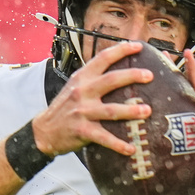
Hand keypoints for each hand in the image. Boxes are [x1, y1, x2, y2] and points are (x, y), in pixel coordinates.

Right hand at [32, 41, 152, 157]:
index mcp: (82, 78)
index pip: (103, 58)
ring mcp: (82, 111)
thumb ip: (94, 79)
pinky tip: (131, 148)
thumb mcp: (75, 87)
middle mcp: (82, 92)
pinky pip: (104, 138)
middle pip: (111, 80)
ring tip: (148, 111)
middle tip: (149, 76)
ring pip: (111, 110)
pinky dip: (118, 144)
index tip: (138, 46)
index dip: (121, 50)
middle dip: (132, 76)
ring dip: (131, 111)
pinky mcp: (82, 130)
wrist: (44, 130)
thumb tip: (120, 72)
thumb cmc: (65, 108)